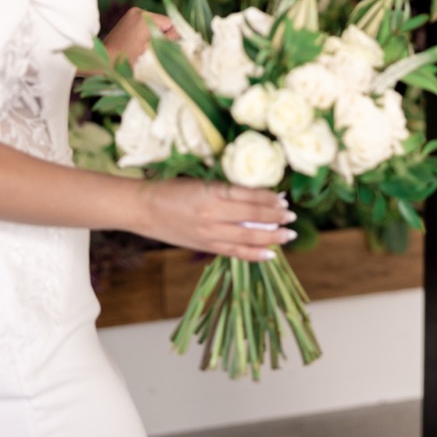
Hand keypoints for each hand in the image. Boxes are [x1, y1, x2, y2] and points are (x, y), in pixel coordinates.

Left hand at [102, 6, 175, 63]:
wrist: (102, 61)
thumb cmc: (127, 60)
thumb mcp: (152, 52)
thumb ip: (169, 42)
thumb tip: (183, 37)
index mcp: (145, 18)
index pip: (171, 24)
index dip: (173, 38)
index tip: (169, 50)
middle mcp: (139, 11)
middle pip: (163, 23)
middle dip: (164, 36)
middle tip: (156, 52)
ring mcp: (132, 13)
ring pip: (155, 24)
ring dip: (155, 35)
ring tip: (146, 49)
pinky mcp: (128, 18)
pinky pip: (146, 24)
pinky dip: (147, 33)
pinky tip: (140, 44)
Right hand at [130, 178, 294, 262]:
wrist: (144, 208)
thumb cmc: (172, 189)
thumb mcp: (201, 182)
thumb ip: (226, 189)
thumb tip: (256, 194)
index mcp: (212, 192)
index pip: (250, 196)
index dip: (270, 198)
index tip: (283, 198)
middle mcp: (213, 214)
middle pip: (254, 217)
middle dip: (276, 217)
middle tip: (292, 216)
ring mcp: (209, 233)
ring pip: (248, 238)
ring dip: (271, 236)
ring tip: (288, 235)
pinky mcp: (205, 246)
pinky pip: (235, 253)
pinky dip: (254, 254)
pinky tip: (270, 254)